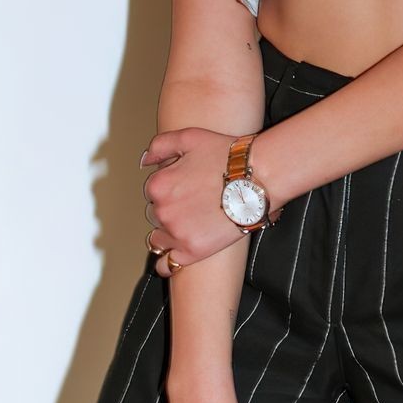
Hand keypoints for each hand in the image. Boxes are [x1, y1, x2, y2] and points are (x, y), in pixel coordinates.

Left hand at [141, 127, 251, 276]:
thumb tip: (145, 160)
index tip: (184, 185)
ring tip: (188, 224)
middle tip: (192, 201)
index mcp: (158, 185)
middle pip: (155, 214)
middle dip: (170, 208)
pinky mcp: (192, 251)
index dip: (169, 186)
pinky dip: (167, 262)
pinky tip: (174, 255)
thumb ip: (160, 145)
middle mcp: (162, 211)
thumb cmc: (227, 156)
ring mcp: (176, 233)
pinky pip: (168, 264)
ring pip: (159, 237)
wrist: (257, 178)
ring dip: (168, 232)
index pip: (152, 190)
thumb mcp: (190, 138)